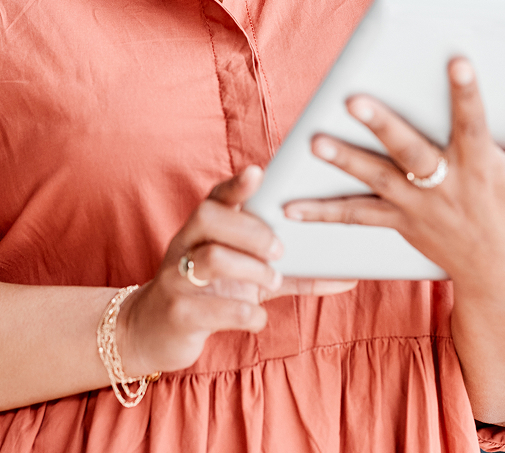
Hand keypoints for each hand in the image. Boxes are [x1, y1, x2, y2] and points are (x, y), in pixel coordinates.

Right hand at [117, 166, 356, 375]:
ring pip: (209, 258)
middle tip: (279, 250)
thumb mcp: (250, 279)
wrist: (154, 332)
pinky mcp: (177, 313)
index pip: (217, 196)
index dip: (237, 183)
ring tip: (271, 279)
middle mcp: (185, 246)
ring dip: (249, 268)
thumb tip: (350, 276)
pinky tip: (257, 316)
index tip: (259, 171)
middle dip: (249, 230)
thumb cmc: (211, 295)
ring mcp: (177, 278)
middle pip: (209, 217)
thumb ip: (295, 273)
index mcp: (203, 230)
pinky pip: (209, 308)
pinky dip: (242, 312)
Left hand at [281, 57, 504, 291]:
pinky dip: (321, 210)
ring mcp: (417, 206)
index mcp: (482, 168)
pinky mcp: (398, 222)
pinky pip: (355, 216)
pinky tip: (287, 202)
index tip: (455, 61)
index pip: (473, 123)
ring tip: (312, 140)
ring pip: (375, 180)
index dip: (465, 93)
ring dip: (344, 161)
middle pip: (411, 151)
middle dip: (382, 126)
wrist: (504, 282)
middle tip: (353, 98)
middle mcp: (445, 186)